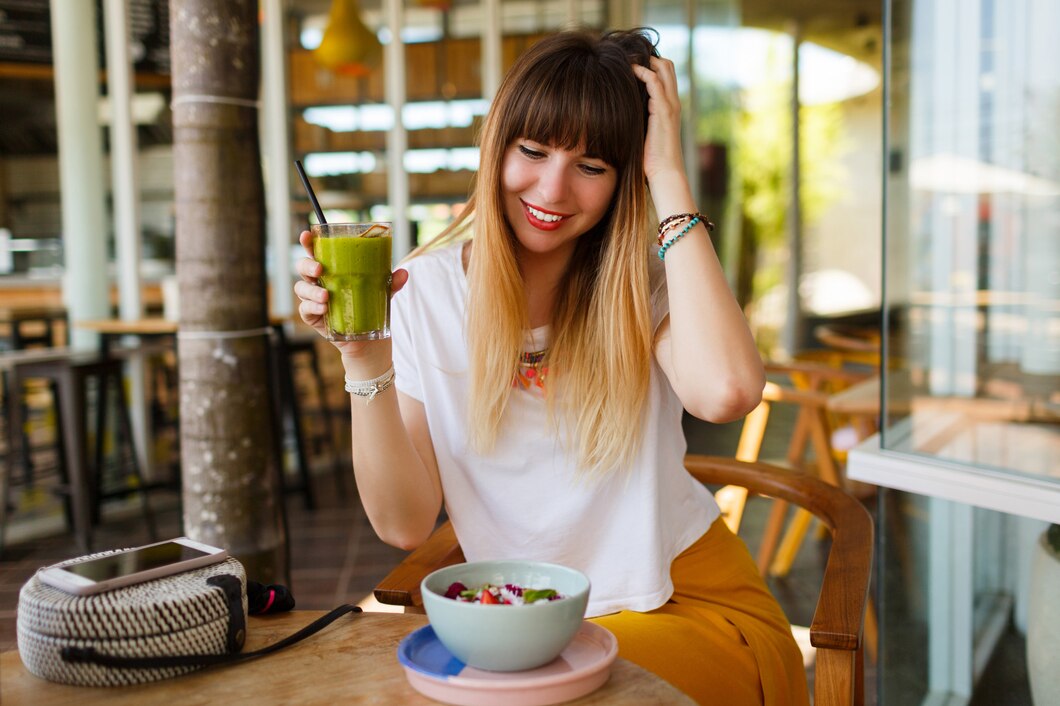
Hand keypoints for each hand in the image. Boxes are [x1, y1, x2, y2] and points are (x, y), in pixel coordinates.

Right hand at [294, 229, 408, 358]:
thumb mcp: (384, 292)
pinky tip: (323, 309)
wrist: (369, 340)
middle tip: (319, 269)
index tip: (307, 234)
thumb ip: (391, 282)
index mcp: (332, 268)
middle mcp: (319, 281)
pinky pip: (305, 309)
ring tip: (325, 296)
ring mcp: (313, 299)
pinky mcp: (313, 317)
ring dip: (310, 290)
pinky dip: (312, 307)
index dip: (308, 241)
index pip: (316, 251)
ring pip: (301, 288)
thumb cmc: (371, 307)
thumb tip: (403, 273)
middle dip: (307, 265)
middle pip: (303, 266)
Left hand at [631, 56, 686, 184]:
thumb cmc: (652, 159)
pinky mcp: (663, 111)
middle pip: (668, 66)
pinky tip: (629, 70)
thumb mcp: (643, 133)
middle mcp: (673, 102)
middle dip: (649, 57)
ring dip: (645, 60)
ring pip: (664, 68)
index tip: (631, 62)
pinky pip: (655, 82)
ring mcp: (670, 105)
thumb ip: (637, 120)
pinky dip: (642, 72)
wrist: (664, 173)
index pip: (666, 74)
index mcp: (669, 106)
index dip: (651, 64)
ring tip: (627, 59)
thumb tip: (619, 113)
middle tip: (628, 57)